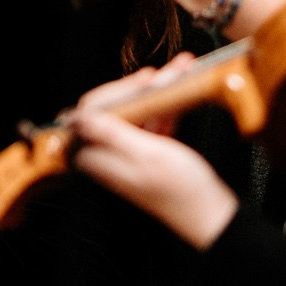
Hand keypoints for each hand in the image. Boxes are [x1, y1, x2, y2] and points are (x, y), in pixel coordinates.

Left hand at [68, 61, 239, 250]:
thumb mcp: (147, 155)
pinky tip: (182, 91)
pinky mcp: (146, 154)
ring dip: (158, 91)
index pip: (91, 112)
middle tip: (162, 75)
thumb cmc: (182, 191)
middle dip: (141, 87)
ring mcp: (129, 154)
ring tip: (181, 71)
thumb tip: (75, 118)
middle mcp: (110, 156)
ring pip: (137, 111)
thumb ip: (111, 134)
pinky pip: (152, 122)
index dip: (115, 92)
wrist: (210, 214)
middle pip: (117, 107)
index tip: (142, 83)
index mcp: (101, 158)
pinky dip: (166, 107)